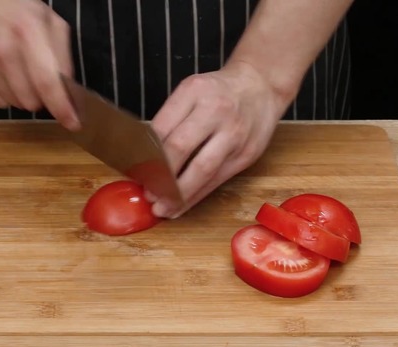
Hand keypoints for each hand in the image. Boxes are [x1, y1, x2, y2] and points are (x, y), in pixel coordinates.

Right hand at [0, 0, 79, 129]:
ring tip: (20, 72)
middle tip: (41, 80)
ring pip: (16, 104)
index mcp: (28, 34)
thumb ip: (64, 57)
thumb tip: (71, 93)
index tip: (73, 123)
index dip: (62, 108)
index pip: (47, 82)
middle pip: (33, 101)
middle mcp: (3, 52)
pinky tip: (4, 74)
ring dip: (24, 96)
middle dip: (43, 98)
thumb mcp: (51, 22)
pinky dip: (6, 94)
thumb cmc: (18, 10)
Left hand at [150, 61, 288, 217]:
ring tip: (162, 208)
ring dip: (179, 194)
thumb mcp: (191, 91)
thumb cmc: (219, 92)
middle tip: (147, 193)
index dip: (146, 154)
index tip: (135, 172)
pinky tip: (182, 205)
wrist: (261, 86)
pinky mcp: (246, 154)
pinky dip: (197, 196)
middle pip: (180, 148)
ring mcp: (234, 134)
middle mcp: (215, 111)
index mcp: (194, 91)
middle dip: (160, 176)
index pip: (162, 127)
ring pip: (202, 170)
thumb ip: (171, 118)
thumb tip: (145, 155)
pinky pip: (217, 180)